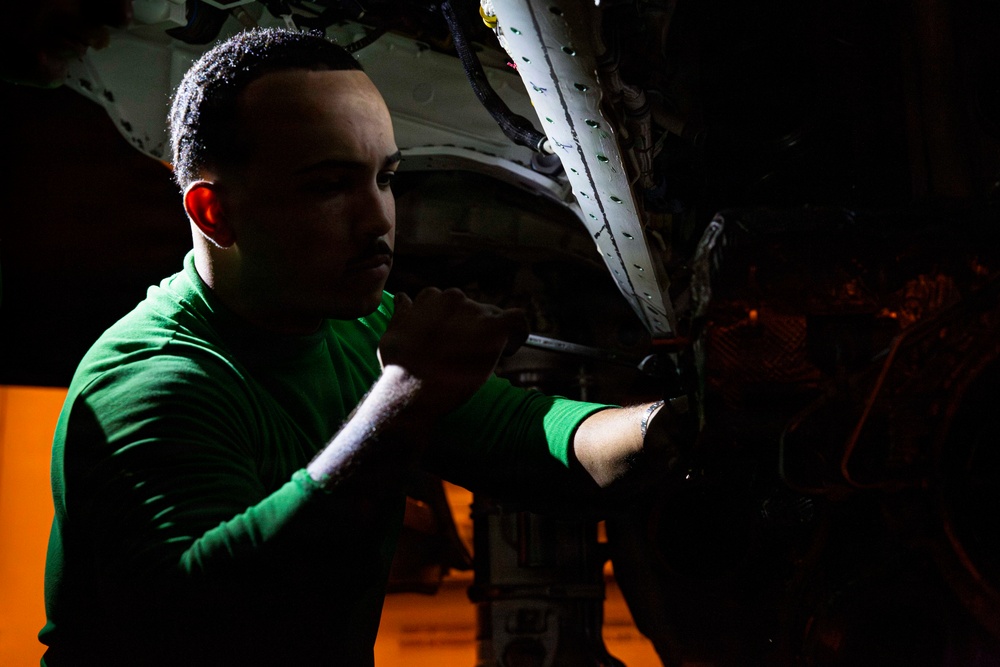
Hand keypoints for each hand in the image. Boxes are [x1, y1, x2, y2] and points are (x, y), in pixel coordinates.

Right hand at [378, 288, 528, 413]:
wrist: (411, 388)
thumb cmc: (398, 368)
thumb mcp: (390, 334)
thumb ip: (402, 314)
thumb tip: (403, 299)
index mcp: (431, 297)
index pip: (452, 300)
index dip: (455, 318)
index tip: (456, 337)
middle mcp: (454, 298)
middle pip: (474, 309)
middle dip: (473, 329)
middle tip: (467, 356)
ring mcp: (474, 311)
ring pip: (493, 316)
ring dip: (489, 335)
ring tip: (482, 359)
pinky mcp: (492, 328)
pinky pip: (518, 321)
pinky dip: (518, 334)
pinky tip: (509, 351)